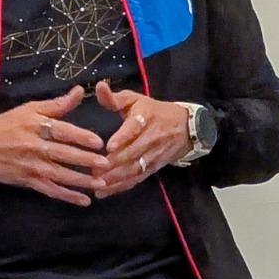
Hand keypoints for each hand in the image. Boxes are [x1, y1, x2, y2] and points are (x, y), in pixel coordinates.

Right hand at [0, 85, 109, 206]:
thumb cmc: (6, 125)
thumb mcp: (29, 110)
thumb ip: (56, 104)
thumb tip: (79, 91)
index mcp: (35, 125)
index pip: (61, 131)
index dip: (80, 136)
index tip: (98, 142)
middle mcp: (33, 146)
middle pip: (62, 154)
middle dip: (85, 160)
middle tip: (106, 164)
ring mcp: (31, 166)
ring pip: (59, 175)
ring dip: (81, 181)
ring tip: (101, 184)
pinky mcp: (28, 181)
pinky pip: (51, 190)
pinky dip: (67, 196)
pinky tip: (84, 200)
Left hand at [95, 82, 190, 197]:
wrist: (185, 127)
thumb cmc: (153, 111)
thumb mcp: (135, 100)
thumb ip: (114, 98)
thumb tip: (99, 86)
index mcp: (145, 117)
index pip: (134, 128)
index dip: (123, 138)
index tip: (109, 146)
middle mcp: (151, 138)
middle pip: (133, 153)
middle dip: (114, 164)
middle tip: (93, 171)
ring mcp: (153, 155)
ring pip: (134, 169)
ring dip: (115, 178)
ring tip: (96, 184)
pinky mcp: (153, 168)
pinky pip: (136, 179)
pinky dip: (120, 186)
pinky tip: (104, 192)